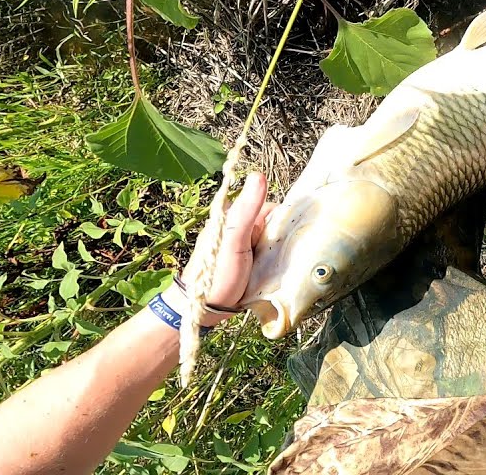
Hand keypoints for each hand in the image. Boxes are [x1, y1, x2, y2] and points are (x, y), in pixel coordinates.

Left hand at [166, 173, 275, 325]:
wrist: (202, 311)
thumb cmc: (215, 275)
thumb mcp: (234, 240)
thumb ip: (246, 210)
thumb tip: (258, 175)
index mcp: (236, 217)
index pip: (272, 209)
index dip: (282, 222)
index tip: (283, 239)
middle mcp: (242, 229)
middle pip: (276, 227)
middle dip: (282, 240)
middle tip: (278, 258)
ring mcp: (246, 247)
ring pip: (275, 243)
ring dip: (280, 255)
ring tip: (276, 269)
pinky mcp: (251, 265)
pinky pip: (271, 259)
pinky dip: (276, 266)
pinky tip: (274, 275)